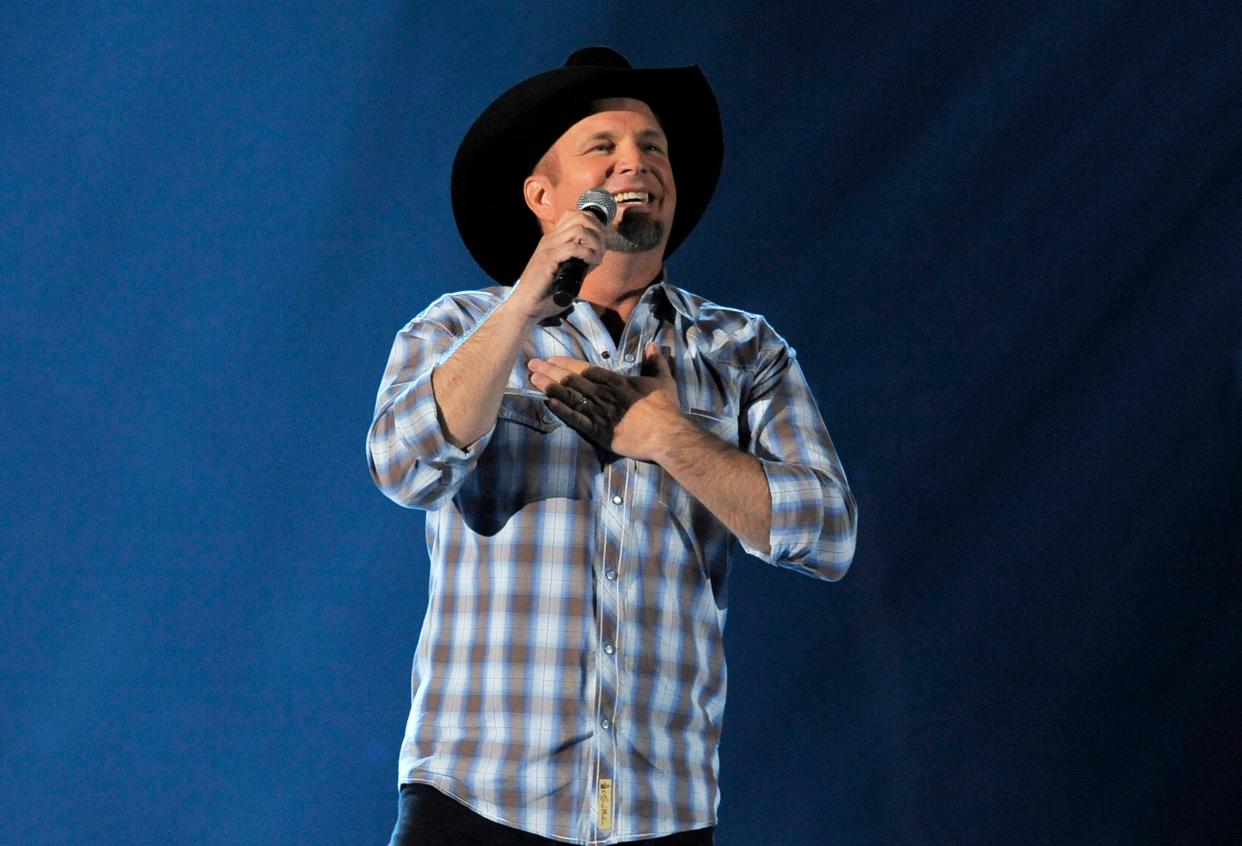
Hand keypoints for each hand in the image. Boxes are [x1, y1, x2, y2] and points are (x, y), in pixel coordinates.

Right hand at [510, 210, 605, 320]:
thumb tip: (597, 257)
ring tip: (597, 257)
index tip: (600, 244)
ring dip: (595, 242)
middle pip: (580, 217)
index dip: (594, 225)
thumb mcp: (566, 273)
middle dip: (598, 231)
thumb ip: (579, 263)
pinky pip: (573, 247)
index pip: (575, 215)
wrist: (526, 306)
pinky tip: (591, 263)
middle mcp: (550, 239)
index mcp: (553, 239)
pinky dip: (588, 253)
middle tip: (601, 250)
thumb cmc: (545, 294)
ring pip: (579, 229)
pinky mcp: (548, 259)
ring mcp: (548, 247)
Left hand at [527, 342, 682, 460]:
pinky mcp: (599, 431)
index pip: (585, 369)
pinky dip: (561, 410)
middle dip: (551, 371)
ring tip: (533, 379)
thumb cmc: (665, 408)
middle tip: (532, 364)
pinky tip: (547, 403)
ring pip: (570, 397)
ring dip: (551, 387)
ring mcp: (600, 413)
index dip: (566, 363)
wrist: (666, 435)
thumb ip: (655, 361)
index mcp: (617, 382)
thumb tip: (653, 344)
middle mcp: (604, 394)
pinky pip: (576, 419)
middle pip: (572, 380)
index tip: (551, 358)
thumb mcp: (663, 380)